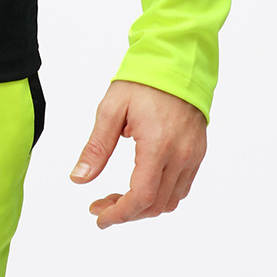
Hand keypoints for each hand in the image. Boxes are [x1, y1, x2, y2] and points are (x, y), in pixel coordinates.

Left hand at [69, 79, 205, 227]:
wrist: (177, 60)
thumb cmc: (143, 80)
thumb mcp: (111, 109)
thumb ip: (96, 147)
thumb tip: (79, 178)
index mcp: (157, 146)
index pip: (140, 197)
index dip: (118, 213)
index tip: (98, 216)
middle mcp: (181, 156)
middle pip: (155, 205)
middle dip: (126, 213)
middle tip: (100, 205)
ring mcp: (193, 155)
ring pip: (170, 201)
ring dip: (144, 207)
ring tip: (118, 198)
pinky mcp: (198, 152)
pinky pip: (182, 187)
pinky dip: (161, 196)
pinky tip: (141, 185)